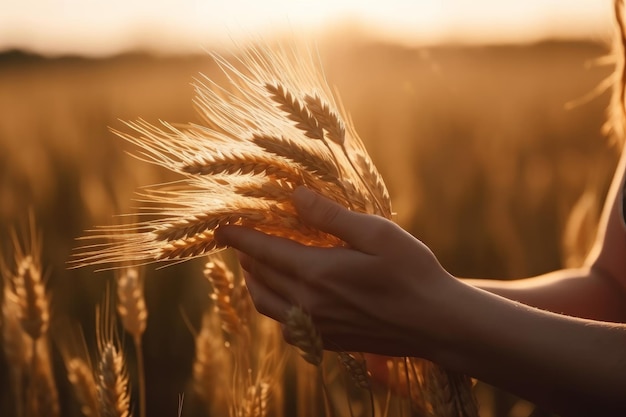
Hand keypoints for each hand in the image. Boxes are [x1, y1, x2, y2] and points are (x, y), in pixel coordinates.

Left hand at [215, 187, 454, 356]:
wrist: (437, 324)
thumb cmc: (412, 272)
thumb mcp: (376, 233)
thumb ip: (331, 216)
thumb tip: (295, 195)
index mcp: (316, 273)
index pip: (262, 250)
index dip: (238, 236)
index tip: (220, 226)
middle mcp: (308, 304)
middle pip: (259, 277)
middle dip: (245, 255)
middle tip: (242, 240)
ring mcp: (316, 327)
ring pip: (266, 305)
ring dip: (255, 282)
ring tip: (257, 265)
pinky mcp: (328, 342)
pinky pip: (286, 325)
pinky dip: (275, 306)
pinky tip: (287, 296)